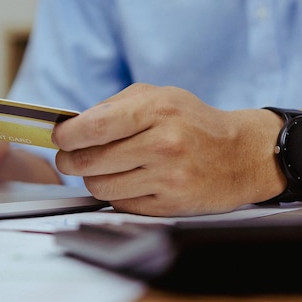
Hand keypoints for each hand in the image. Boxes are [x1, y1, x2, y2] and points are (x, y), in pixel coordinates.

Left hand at [52, 83, 284, 215]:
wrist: (241, 154)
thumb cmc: (194, 121)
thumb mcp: (160, 96)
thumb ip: (116, 105)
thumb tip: (74, 124)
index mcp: (157, 110)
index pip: (93, 127)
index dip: (66, 135)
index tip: (60, 137)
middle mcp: (163, 144)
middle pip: (90, 161)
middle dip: (69, 160)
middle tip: (69, 157)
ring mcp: (168, 178)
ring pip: (101, 187)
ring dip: (92, 178)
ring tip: (100, 168)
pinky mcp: (171, 205)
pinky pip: (122, 205)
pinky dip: (116, 195)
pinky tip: (126, 182)